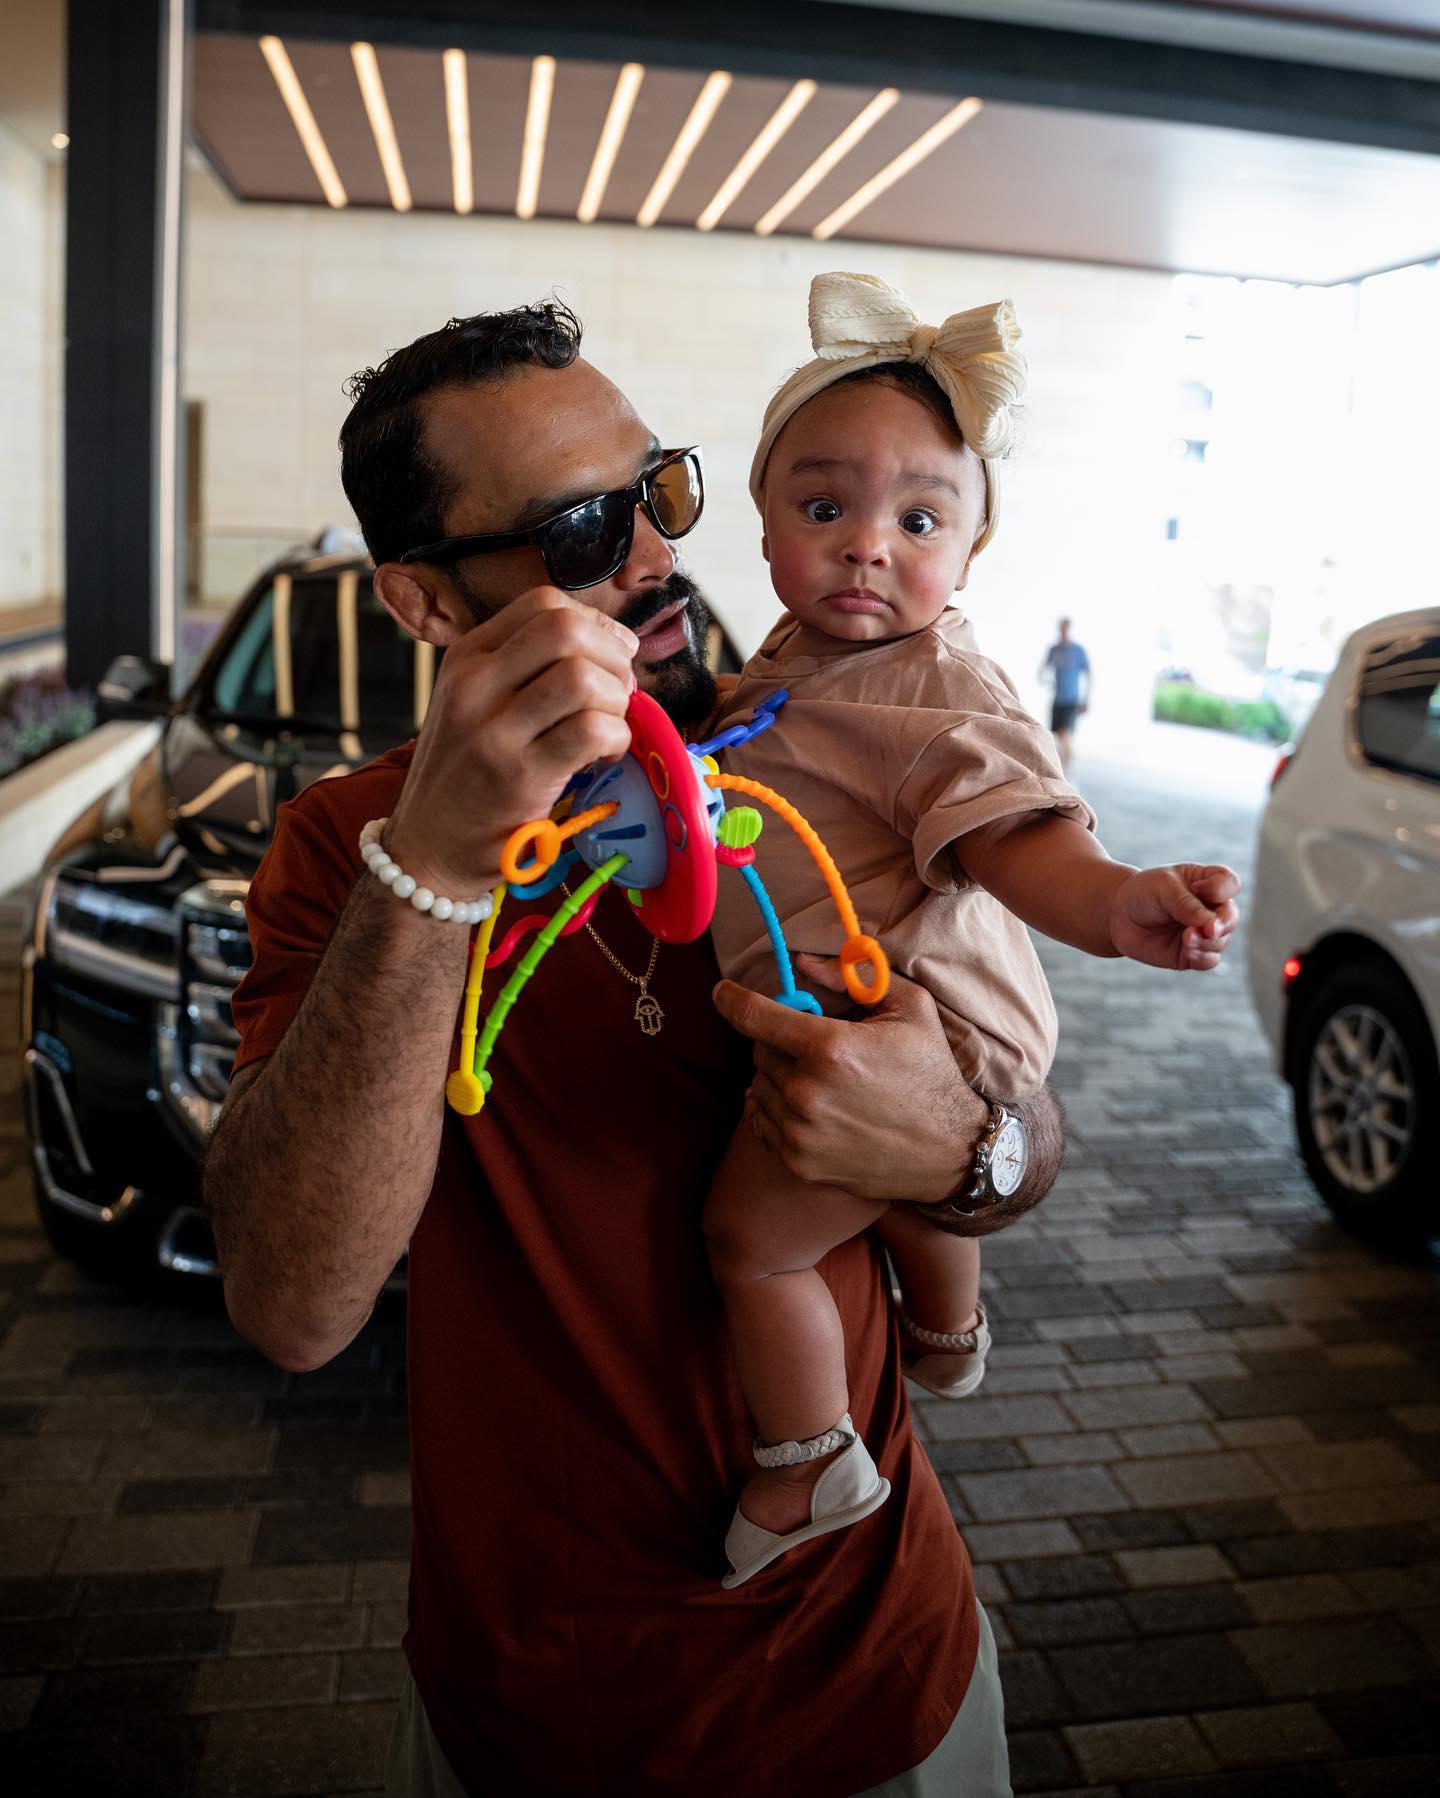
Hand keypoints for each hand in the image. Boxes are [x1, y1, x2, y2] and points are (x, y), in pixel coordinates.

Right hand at [384, 588, 637, 894]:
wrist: (426, 848)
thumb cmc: (466, 774)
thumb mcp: (474, 703)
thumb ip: (525, 668)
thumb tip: (611, 647)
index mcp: (467, 656)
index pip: (544, 603)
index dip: (595, 623)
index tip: (611, 656)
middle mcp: (474, 685)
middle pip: (565, 629)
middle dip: (612, 657)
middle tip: (619, 692)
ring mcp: (493, 731)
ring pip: (582, 679)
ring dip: (616, 701)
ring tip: (610, 726)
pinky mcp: (519, 777)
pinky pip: (590, 731)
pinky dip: (616, 738)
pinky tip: (605, 755)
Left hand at [712, 955, 987, 1203]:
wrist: (949, 1150)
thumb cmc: (930, 1071)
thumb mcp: (908, 1007)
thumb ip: (851, 978)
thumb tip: (802, 963)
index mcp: (831, 1048)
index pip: (754, 1016)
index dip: (731, 999)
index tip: (721, 992)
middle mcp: (808, 1091)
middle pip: (759, 1050)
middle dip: (778, 1041)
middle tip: (814, 1046)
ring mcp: (801, 1131)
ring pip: (758, 1086)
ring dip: (778, 1076)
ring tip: (819, 1079)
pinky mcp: (799, 1162)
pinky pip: (761, 1121)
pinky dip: (775, 1108)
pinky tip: (809, 1105)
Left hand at [1108, 864, 1239, 970]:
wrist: (1117, 915)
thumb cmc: (1143, 893)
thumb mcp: (1164, 889)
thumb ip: (1188, 905)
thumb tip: (1212, 927)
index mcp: (1206, 882)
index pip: (1229, 883)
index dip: (1221, 889)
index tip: (1198, 889)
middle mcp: (1210, 908)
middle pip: (1231, 916)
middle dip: (1223, 923)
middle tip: (1209, 929)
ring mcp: (1202, 932)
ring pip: (1221, 941)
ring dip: (1207, 942)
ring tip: (1186, 938)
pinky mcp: (1191, 954)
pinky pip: (1209, 960)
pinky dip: (1202, 957)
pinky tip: (1188, 952)